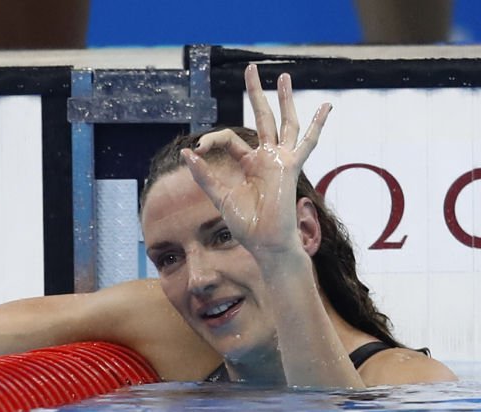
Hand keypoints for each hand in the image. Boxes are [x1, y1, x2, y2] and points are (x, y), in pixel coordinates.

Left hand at [180, 64, 330, 259]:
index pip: (229, 138)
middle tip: (252, 68)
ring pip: (284, 122)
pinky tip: (326, 107)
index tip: (197, 149)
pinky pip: (307, 142)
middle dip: (257, 93)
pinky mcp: (290, 166)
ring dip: (285, 99)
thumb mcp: (219, 196)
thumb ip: (204, 175)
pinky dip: (317, 125)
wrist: (265, 241)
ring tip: (284, 77)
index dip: (211, 140)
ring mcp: (280, 160)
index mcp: (248, 164)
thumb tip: (185, 152)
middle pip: (262, 118)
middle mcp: (266, 158)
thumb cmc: (246, 224)